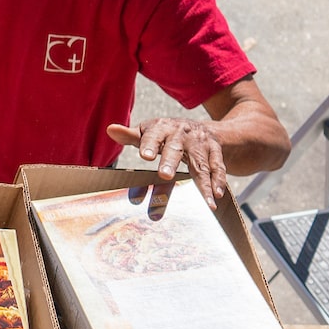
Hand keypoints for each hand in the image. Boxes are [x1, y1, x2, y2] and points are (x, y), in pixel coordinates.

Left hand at [111, 118, 228, 202]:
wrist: (200, 126)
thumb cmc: (166, 134)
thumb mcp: (149, 132)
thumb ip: (131, 135)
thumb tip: (110, 129)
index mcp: (161, 128)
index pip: (153, 135)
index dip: (148, 144)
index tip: (144, 156)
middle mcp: (181, 134)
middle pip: (175, 149)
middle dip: (170, 161)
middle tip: (164, 175)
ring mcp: (200, 143)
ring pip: (201, 163)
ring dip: (203, 183)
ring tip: (204, 201)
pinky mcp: (215, 151)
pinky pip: (217, 167)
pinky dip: (218, 181)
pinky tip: (216, 197)